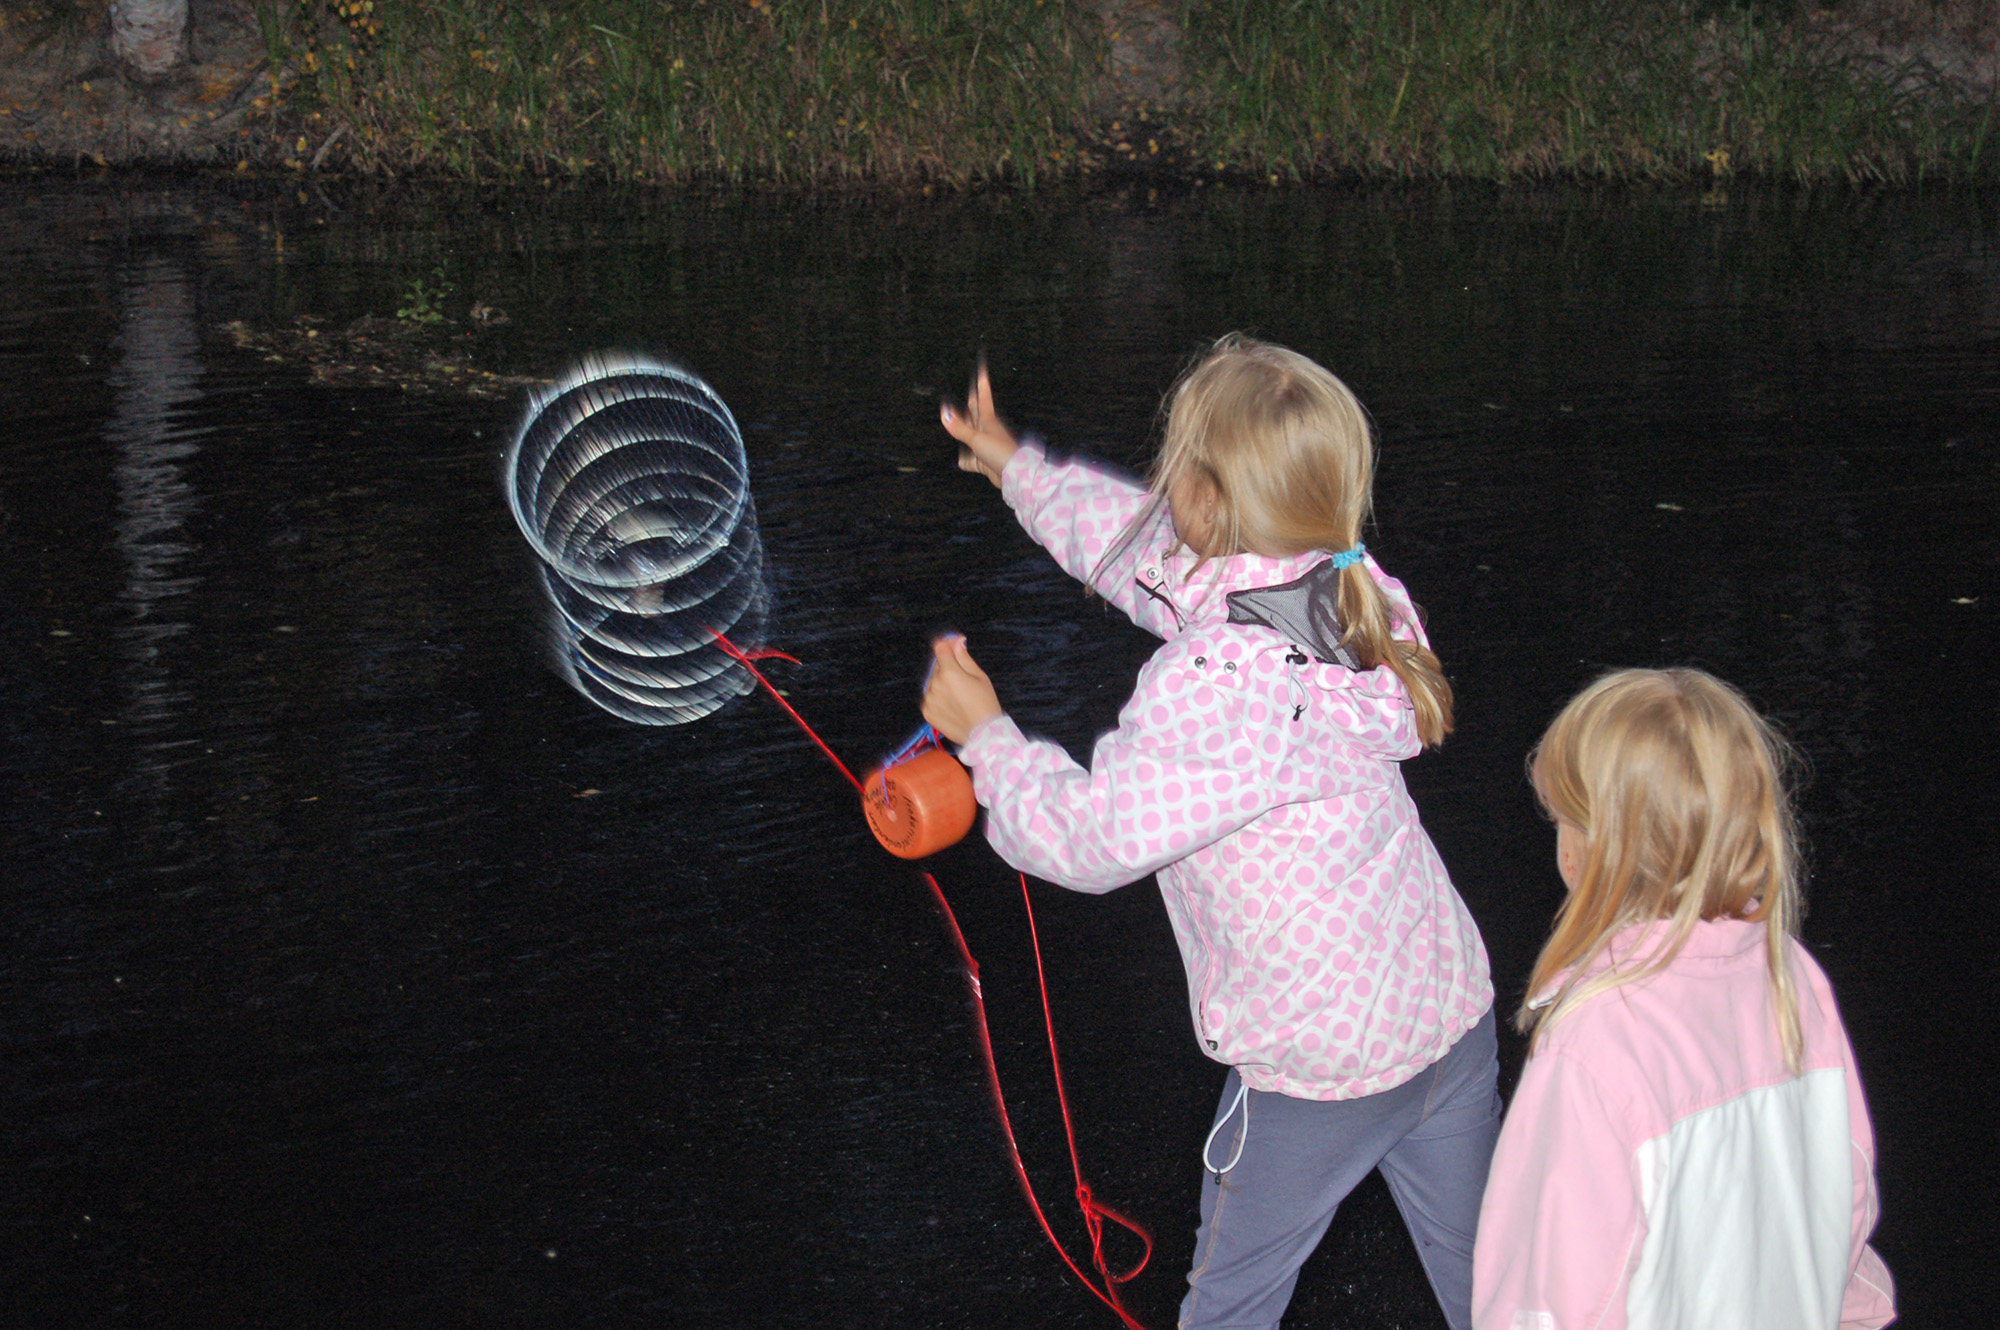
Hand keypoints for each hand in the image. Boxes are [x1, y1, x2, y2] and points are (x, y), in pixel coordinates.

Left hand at [921, 634, 1002, 745]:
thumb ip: (964, 657)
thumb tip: (956, 642)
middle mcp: (934, 684)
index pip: (940, 648)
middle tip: (963, 679)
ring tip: (959, 695)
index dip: (947, 644)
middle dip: (947, 666)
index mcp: (949, 672)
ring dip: (942, 683)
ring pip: (932, 682)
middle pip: (936, 665)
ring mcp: (929, 699)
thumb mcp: (980, 676)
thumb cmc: (985, 704)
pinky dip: (938, 697)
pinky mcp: (926, 711)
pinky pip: (930, 697)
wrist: (983, 734)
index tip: (953, 646)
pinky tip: (952, 704)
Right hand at [940, 359, 1018, 486]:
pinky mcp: (982, 460)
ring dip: (962, 431)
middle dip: (968, 403)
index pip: (982, 396)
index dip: (981, 383)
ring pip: (968, 435)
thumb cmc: (1000, 452)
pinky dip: (965, 460)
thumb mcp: (976, 438)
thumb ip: (959, 427)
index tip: (981, 368)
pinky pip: (968, 458)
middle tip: (964, 390)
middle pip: (973, 413)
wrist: (1013, 474)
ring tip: (955, 421)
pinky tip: (961, 459)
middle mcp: (985, 430)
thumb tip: (944, 412)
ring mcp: (984, 444)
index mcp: (987, 419)